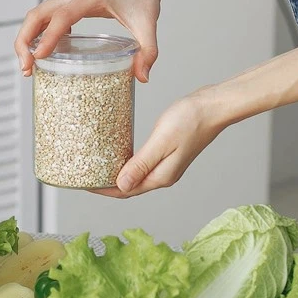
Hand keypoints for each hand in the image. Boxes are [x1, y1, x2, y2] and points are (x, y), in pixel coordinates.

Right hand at [14, 0, 164, 81]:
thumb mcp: (148, 24)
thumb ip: (148, 51)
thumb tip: (142, 77)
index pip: (62, 16)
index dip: (48, 37)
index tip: (38, 58)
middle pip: (37, 14)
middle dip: (25, 41)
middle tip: (26, 68)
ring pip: (36, 16)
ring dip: (26, 39)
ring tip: (28, 66)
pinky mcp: (67, 2)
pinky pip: (44, 18)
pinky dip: (37, 34)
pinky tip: (42, 54)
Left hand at [91, 91, 227, 197]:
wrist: (214, 106)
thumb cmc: (191, 119)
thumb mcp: (161, 141)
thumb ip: (141, 164)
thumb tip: (121, 185)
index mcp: (161, 176)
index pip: (126, 191)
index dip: (103, 190)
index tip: (83, 183)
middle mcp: (163, 175)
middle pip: (129, 187)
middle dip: (106, 184)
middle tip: (84, 174)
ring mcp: (167, 166)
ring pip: (135, 176)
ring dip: (115, 173)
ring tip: (95, 165)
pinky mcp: (168, 153)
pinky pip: (142, 164)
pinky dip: (126, 162)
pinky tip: (117, 153)